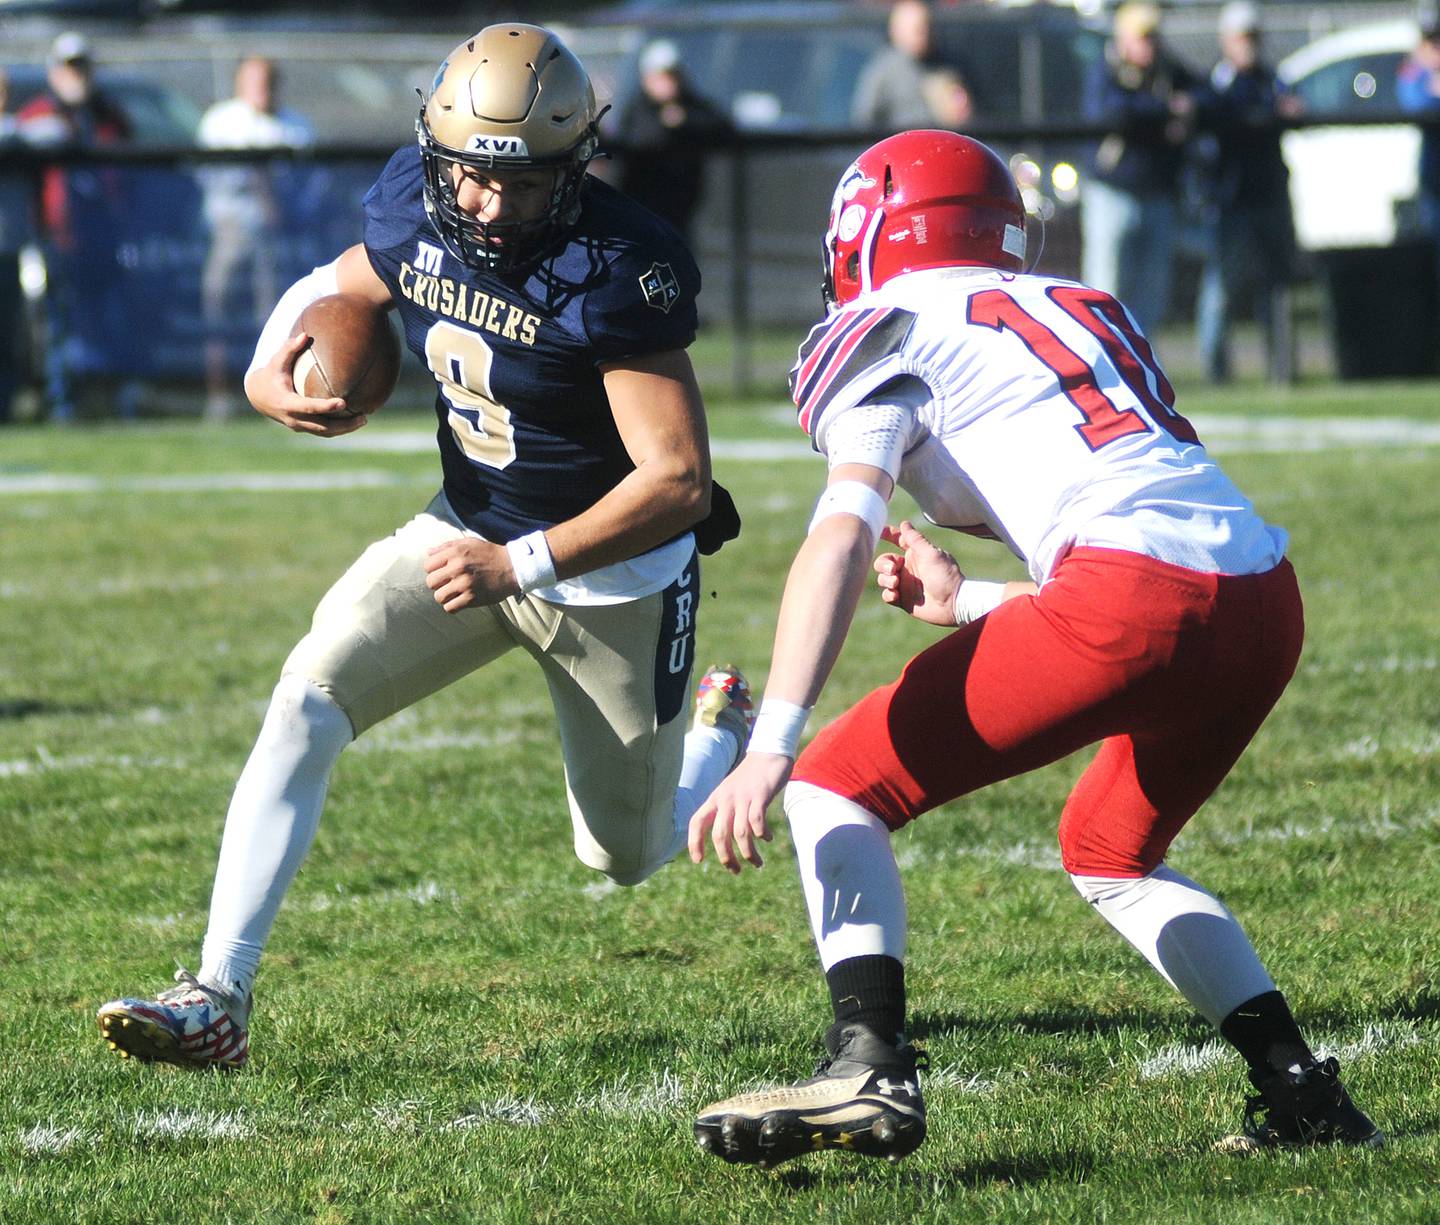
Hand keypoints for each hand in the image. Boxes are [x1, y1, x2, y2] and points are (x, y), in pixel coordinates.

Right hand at [243, 332, 364, 437]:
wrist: (258, 396)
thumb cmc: (271, 374)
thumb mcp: (276, 361)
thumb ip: (289, 349)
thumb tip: (305, 335)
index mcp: (287, 403)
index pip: (309, 407)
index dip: (326, 407)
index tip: (343, 403)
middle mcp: (293, 418)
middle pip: (322, 426)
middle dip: (343, 424)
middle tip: (364, 417)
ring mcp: (298, 426)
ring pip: (324, 432)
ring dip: (344, 429)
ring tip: (363, 419)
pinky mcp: (302, 428)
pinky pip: (322, 431)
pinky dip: (338, 428)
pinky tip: (354, 420)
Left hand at [423, 538, 519, 612]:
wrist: (513, 567)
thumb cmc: (489, 554)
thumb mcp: (469, 543)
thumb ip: (446, 546)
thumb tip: (428, 553)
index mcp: (455, 553)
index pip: (428, 566)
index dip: (433, 569)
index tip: (442, 571)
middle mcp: (458, 568)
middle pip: (431, 582)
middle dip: (437, 584)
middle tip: (448, 583)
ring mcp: (465, 584)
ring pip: (439, 597)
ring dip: (445, 596)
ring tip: (454, 593)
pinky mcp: (472, 598)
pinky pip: (450, 608)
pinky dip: (453, 606)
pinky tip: (460, 601)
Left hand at [688, 752, 791, 872]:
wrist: (769, 753)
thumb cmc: (750, 777)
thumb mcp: (731, 792)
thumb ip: (726, 811)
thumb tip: (725, 839)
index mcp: (715, 799)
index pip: (696, 822)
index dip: (694, 842)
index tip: (698, 861)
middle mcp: (726, 799)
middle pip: (719, 834)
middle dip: (726, 857)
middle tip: (735, 871)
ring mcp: (742, 797)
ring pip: (739, 833)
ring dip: (748, 853)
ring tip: (757, 863)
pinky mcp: (760, 795)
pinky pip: (757, 821)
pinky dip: (761, 835)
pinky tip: (767, 838)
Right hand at [873, 520, 964, 625]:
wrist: (953, 604)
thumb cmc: (945, 576)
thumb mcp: (931, 554)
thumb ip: (915, 539)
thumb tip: (904, 523)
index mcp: (915, 554)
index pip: (898, 540)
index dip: (887, 534)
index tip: (878, 532)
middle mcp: (908, 568)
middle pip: (884, 561)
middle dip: (883, 564)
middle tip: (893, 569)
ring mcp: (905, 584)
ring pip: (883, 578)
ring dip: (885, 579)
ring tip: (896, 583)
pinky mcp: (903, 600)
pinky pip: (887, 594)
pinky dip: (888, 594)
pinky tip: (895, 595)